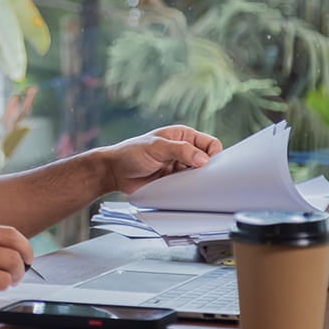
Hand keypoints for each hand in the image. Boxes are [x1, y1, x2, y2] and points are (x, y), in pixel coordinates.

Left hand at [97, 125, 222, 194]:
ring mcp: (179, 167)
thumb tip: (204, 159)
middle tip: (201, 178)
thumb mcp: (156, 147)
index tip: (208, 166)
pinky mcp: (174, 182)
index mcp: (183, 136)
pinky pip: (189, 187)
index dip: (213, 154)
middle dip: (208, 170)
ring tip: (190, 185)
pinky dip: (190, 190)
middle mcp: (184, 151)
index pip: (210, 144)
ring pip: (200, 176)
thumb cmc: (131, 153)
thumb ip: (180, 151)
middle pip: (208, 161)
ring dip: (198, 181)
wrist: (114, 172)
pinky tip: (185, 192)